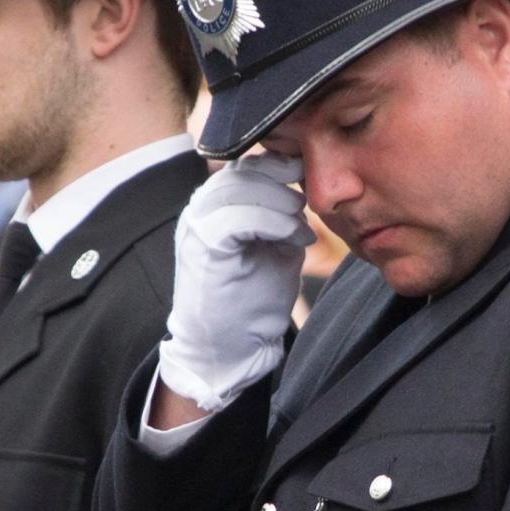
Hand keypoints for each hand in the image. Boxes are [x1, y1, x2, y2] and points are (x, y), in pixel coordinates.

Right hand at [159, 153, 315, 411]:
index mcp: (216, 203)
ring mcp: (197, 225)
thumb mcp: (275, 242)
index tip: (313, 177)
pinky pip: (238, 218)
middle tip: (310, 201)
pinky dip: (274, 222)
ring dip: (282, 201)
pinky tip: (296, 239)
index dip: (282, 163)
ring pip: (241, 187)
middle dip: (284, 177)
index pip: (248, 162)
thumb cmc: (254, 297)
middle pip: (244, 168)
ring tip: (303, 225)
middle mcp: (201, 208)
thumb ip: (282, 211)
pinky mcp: (203, 248)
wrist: (230, 348)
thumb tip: (306, 181)